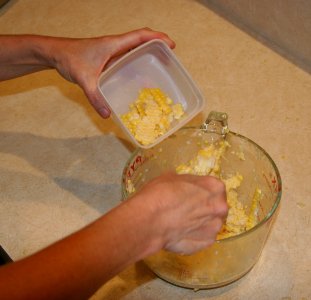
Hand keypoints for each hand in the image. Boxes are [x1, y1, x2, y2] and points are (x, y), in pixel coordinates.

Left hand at [50, 28, 174, 117]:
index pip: (140, 36)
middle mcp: (115, 46)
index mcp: (113, 44)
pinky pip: (126, 57)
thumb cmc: (69, 59)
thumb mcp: (84, 80)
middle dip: (157, 46)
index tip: (171, 45)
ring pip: (134, 49)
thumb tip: (108, 114)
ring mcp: (111, 51)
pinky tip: (138, 75)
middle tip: (169, 58)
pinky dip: (136, 62)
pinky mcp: (107, 58)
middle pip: (141, 40)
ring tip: (159, 66)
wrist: (56, 54)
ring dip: (147, 53)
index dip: (157, 38)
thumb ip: (95, 97)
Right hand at [131, 172, 227, 254]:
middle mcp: (220, 207)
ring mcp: (215, 227)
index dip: (202, 191)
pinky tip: (180, 234)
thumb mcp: (171, 177)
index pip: (214, 188)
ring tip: (182, 224)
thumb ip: (185, 182)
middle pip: (216, 206)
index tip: (192, 195)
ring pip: (211, 224)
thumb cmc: (159, 194)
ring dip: (200, 223)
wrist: (149, 220)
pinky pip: (203, 238)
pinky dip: (193, 236)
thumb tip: (183, 186)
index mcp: (214, 187)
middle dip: (204, 208)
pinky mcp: (206, 243)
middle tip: (188, 209)